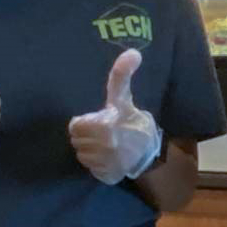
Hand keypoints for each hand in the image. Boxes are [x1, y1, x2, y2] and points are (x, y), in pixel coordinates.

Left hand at [69, 50, 162, 184]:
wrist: (150, 151)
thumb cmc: (132, 120)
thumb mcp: (124, 98)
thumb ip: (121, 77)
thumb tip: (133, 52)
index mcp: (106, 126)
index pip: (76, 125)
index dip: (85, 122)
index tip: (99, 120)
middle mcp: (105, 145)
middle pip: (76, 138)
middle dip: (86, 134)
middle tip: (101, 131)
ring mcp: (106, 162)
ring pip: (80, 153)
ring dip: (89, 148)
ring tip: (105, 144)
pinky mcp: (106, 174)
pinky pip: (88, 167)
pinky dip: (94, 162)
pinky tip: (106, 157)